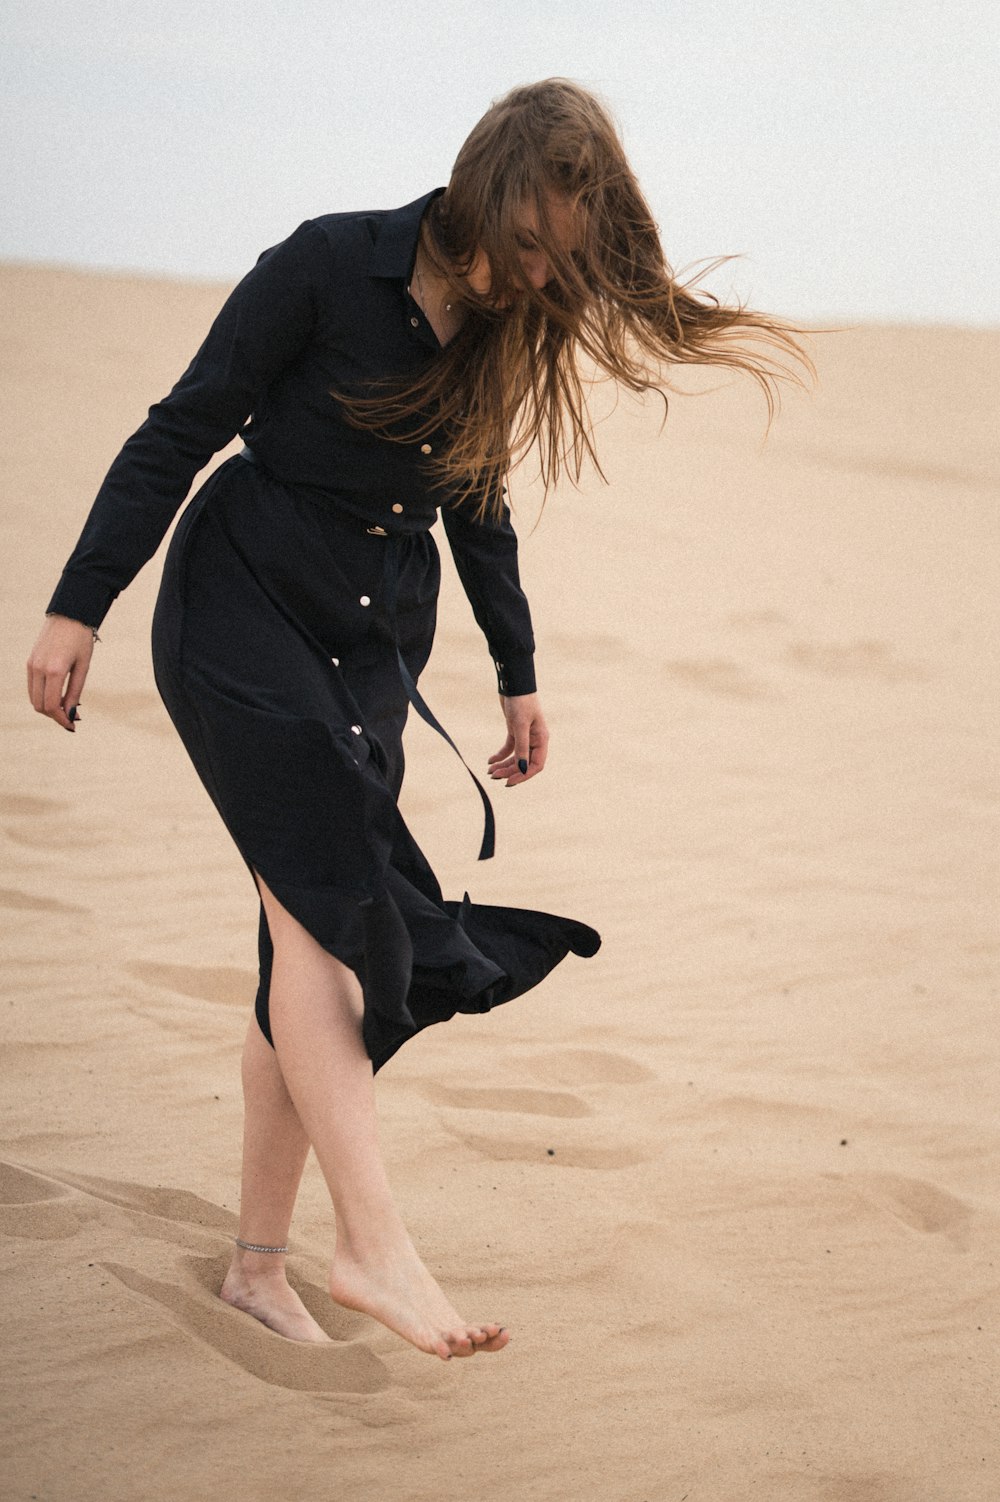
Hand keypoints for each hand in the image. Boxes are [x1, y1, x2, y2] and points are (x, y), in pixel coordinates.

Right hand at [26, 615, 96, 731]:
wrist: (69, 614)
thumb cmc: (81, 640)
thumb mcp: (83, 667)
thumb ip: (76, 691)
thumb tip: (72, 713)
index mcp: (55, 670)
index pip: (51, 706)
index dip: (61, 719)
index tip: (72, 725)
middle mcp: (38, 669)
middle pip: (40, 705)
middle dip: (55, 715)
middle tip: (72, 717)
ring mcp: (31, 665)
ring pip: (34, 698)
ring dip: (48, 707)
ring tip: (66, 707)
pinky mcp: (29, 662)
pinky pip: (32, 687)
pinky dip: (42, 696)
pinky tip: (58, 696)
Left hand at [488, 692, 548, 786]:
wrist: (514, 684)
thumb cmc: (521, 702)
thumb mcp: (520, 726)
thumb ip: (521, 749)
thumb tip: (521, 769)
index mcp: (541, 740)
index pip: (535, 765)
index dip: (523, 775)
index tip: (508, 781)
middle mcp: (535, 740)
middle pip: (524, 763)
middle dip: (510, 771)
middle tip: (494, 776)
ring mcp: (525, 736)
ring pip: (515, 757)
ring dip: (504, 765)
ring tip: (490, 771)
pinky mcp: (515, 730)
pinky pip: (509, 748)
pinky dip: (500, 755)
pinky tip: (490, 761)